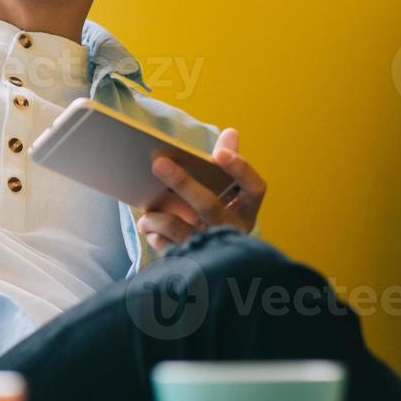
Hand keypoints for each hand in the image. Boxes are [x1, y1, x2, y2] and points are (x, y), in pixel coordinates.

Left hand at [136, 128, 267, 255]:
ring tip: (145, 212)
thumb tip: (231, 133)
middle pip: (209, 206)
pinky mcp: (189, 263)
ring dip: (157, 218)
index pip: (254, 188)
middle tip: (158, 162)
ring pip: (180, 229)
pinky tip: (149, 229)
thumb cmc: (214, 221)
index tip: (219, 152)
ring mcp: (210, 250)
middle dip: (183, 183)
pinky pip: (165, 247)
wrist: (210, 267)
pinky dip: (154, 235)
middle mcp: (231, 231)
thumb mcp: (224, 198)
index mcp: (244, 211)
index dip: (240, 169)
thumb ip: (225, 166)